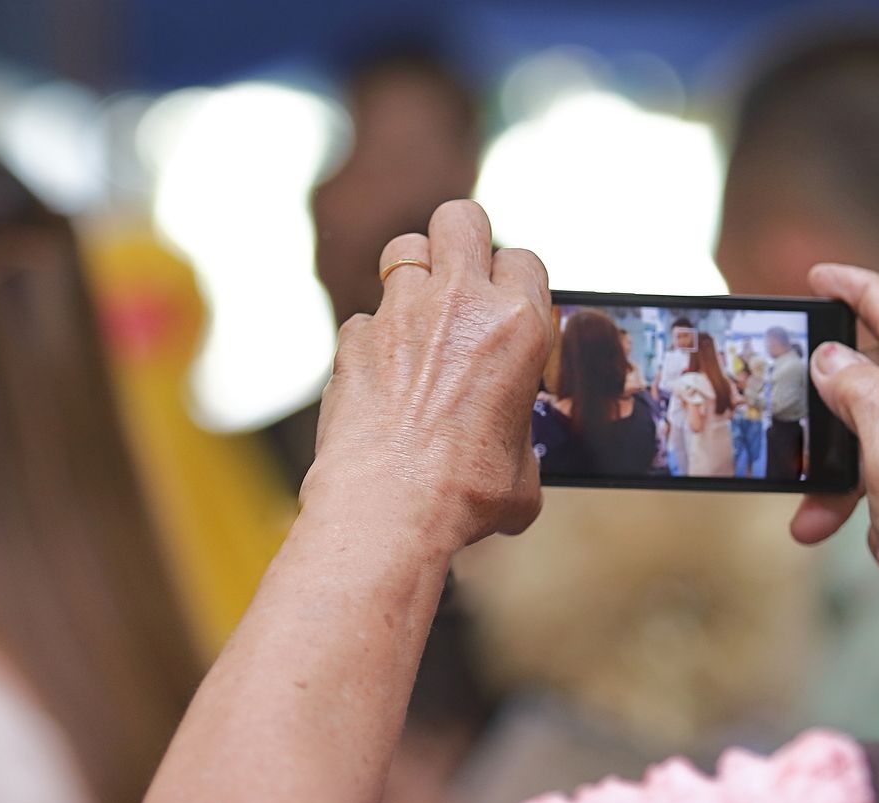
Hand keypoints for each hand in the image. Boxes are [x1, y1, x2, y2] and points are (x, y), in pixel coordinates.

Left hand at [305, 200, 552, 550]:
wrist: (389, 508)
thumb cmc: (466, 496)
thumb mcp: (524, 471)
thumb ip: (520, 435)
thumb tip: (512, 453)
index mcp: (518, 326)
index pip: (525, 259)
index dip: (515, 279)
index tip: (507, 305)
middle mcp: (461, 304)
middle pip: (461, 218)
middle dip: (461, 239)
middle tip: (459, 279)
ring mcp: (400, 314)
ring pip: (404, 249)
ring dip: (413, 277)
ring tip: (416, 320)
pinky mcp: (353, 339)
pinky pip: (364, 319)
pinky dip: (372, 340)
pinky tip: (380, 378)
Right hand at [790, 264, 878, 604]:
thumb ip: (863, 398)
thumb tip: (833, 359)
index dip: (857, 290)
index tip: (819, 277)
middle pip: (876, 385)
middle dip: (826, 420)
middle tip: (790, 429)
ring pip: (874, 443)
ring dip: (838, 483)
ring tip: (815, 522)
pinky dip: (872, 513)